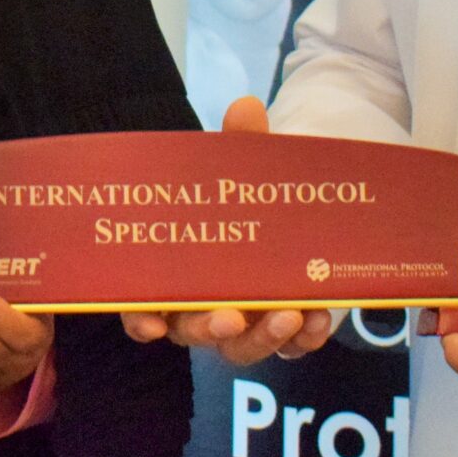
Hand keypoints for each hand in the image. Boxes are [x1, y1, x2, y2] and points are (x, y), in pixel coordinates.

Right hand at [120, 96, 338, 363]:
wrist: (288, 213)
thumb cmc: (243, 198)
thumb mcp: (241, 171)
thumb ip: (241, 146)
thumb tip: (246, 107)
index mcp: (173, 272)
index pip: (141, 304)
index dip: (139, 320)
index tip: (151, 327)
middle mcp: (198, 306)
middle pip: (192, 333)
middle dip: (210, 329)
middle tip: (232, 318)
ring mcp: (240, 324)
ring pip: (239, 349)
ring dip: (262, 338)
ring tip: (290, 313)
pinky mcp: (278, 332)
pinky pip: (286, 348)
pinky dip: (301, 340)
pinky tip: (317, 318)